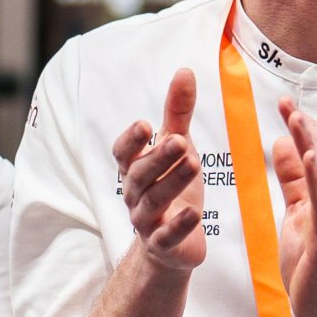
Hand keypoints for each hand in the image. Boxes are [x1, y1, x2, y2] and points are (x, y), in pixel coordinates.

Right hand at [111, 71, 205, 271]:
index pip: (123, 154)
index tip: (144, 124)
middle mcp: (136, 195)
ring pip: (154, 201)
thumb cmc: (173, 187)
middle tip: (180, 141)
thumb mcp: (178, 147)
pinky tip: (194, 213)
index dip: (130, 141)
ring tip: (194, 163)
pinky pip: (167, 236)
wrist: (174, 245)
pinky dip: (179, 225)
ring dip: (172, 182)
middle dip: (158, 158)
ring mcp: (148, 222)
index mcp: (135, 170)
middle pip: (140, 176)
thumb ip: (178, 113)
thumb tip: (184, 71)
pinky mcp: (165, 245)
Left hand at [272, 97, 316, 316]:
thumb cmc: (312, 266)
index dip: (306, 128)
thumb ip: (292, 182)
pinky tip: (307, 156)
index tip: (286, 105)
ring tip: (296, 118)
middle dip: (306, 128)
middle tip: (286, 103)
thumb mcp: (296, 215)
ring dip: (311, 144)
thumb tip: (283, 144)